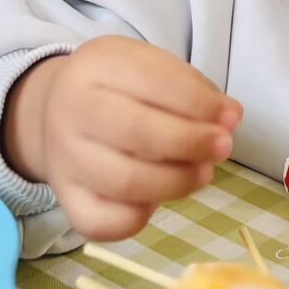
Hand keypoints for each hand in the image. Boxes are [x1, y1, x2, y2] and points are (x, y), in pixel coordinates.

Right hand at [2, 36, 239, 240]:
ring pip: (125, 182)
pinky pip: (103, 222)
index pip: (152, 81)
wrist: (57, 110)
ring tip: (203, 173)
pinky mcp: (67, 201)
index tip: (231, 118)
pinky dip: (140, 217)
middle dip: (191, 142)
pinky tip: (159, 198)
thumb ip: (192, 88)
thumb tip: (229, 118)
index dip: (200, 103)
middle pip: (135, 132)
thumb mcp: (149, 66)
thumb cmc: (118, 87)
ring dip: (177, 181)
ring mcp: (64, 159)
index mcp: (95, 66)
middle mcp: (70, 111)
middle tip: (223, 147)